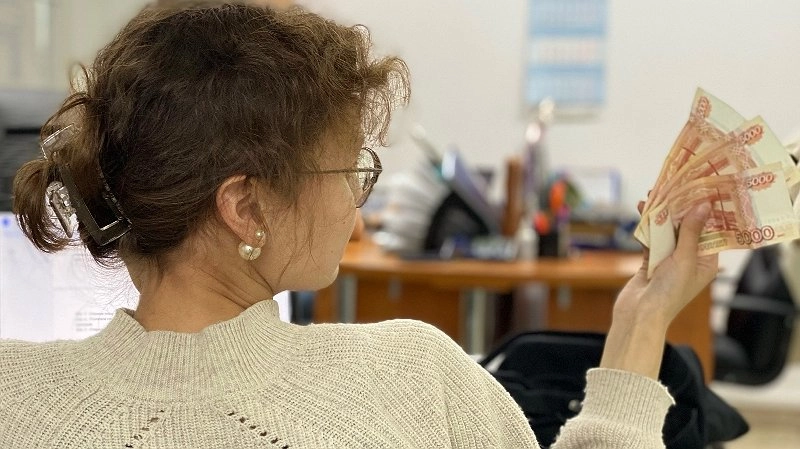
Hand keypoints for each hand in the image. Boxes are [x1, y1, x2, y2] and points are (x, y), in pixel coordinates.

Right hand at [600, 203, 717, 378]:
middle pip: (687, 228)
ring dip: (659, 215)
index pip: (710, 231)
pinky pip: (651, 239)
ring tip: (652, 196)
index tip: (702, 190)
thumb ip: (690, 231)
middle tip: (673, 188)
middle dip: (679, 209)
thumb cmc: (669, 293)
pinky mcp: (651, 261)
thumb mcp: (684, 258)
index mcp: (706, 262)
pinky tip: (642, 212)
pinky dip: (647, 227)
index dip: (706, 211)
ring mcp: (669, 260)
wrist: (639, 313)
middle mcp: (689, 259)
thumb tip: (703, 206)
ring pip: (667, 231)